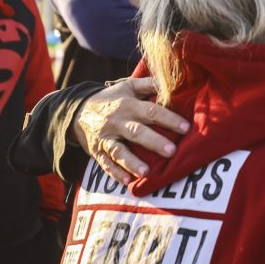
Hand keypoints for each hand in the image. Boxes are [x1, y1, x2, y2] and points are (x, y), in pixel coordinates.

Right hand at [74, 77, 188, 184]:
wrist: (78, 111)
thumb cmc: (112, 98)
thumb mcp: (128, 86)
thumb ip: (150, 84)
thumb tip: (173, 81)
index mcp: (127, 104)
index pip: (151, 111)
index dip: (168, 119)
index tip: (186, 128)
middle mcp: (116, 122)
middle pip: (137, 132)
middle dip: (154, 142)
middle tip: (172, 151)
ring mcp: (105, 138)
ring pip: (119, 151)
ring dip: (132, 162)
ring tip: (147, 172)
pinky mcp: (97, 151)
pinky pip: (105, 164)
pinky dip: (115, 173)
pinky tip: (127, 182)